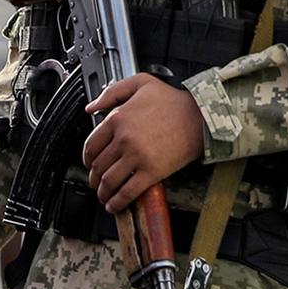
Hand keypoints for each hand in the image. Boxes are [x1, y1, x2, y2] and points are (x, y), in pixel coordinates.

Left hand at [82, 73, 204, 213]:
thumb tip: (91, 107)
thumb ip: (112, 92)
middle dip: (93, 177)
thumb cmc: (173, 100)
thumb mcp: (140, 83)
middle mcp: (124, 139)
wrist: (200, 117)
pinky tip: (114, 205)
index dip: (87, 158)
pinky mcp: (152, 172)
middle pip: (98, 165)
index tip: (89, 163)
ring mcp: (137, 157)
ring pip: (109, 181)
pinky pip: (128, 192)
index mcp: (118, 118)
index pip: (91, 145)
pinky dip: (117, 202)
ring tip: (103, 194)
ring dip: (102, 192)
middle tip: (95, 181)